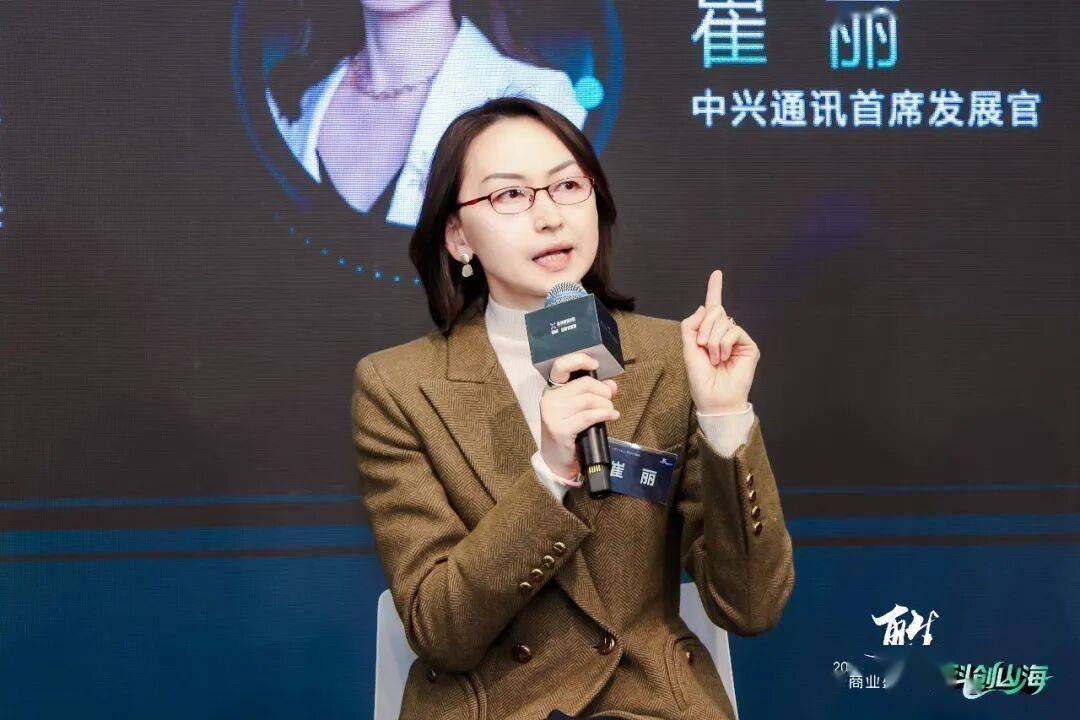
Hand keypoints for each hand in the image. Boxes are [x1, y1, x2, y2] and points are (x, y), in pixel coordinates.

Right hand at [539, 352, 619, 478]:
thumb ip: (594, 393)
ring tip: (609, 410)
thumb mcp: (579, 408)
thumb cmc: (569, 430)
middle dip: (603, 391)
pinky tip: (612, 415)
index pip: (561, 366)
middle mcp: (549, 399)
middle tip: (609, 399)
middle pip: (584, 384)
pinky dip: (605, 414)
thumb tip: (611, 385)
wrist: (556, 458)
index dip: (579, 360)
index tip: (595, 364)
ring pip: (588, 400)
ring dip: (605, 405)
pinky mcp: (560, 429)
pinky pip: (588, 416)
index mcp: (551, 390)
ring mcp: (553, 414)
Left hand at [680, 269, 759, 412]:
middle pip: (714, 311)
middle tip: (702, 347)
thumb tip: (706, 306)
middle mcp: (724, 334)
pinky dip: (724, 343)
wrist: (714, 398)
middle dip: (704, 327)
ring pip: (723, 320)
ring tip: (714, 358)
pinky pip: (734, 330)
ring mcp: (737, 339)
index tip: (717, 273)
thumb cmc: (701, 379)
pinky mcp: (749, 345)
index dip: (714, 290)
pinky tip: (723, 358)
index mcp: (709, 334)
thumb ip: (691, 325)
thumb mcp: (688, 349)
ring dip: (712, 340)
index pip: (712, 308)